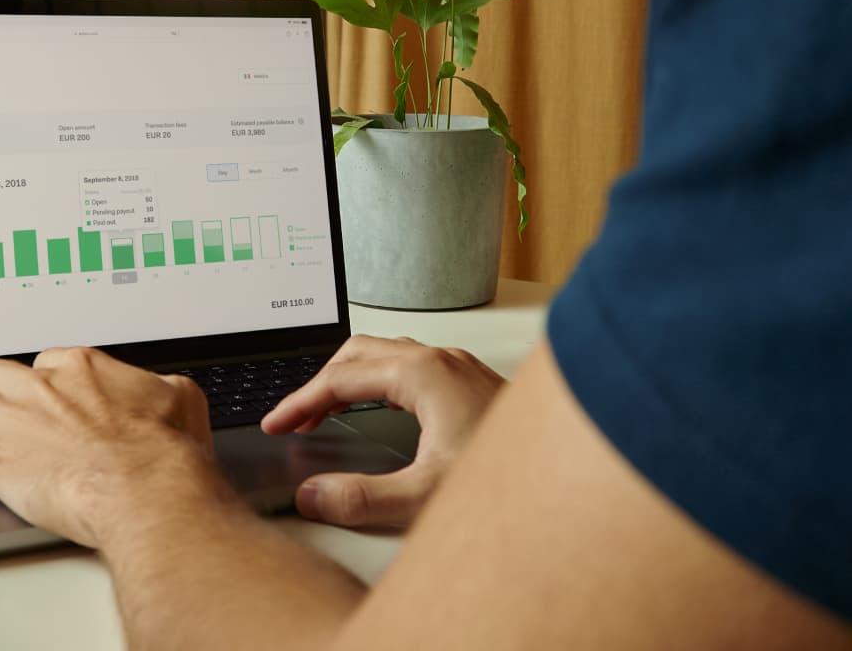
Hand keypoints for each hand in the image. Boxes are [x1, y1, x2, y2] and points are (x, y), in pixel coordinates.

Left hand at [0, 346, 237, 548]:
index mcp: (80, 366)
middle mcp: (39, 386)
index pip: (47, 364)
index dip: (46, 386)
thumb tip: (163, 387)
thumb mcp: (181, 399)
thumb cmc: (163, 454)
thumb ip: (161, 386)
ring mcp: (9, 421)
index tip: (50, 404)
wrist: (144, 491)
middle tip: (4, 413)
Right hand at [262, 335, 504, 527]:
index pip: (340, 378)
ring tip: (326, 412)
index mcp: (422, 373)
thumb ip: (364, 498)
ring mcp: (460, 367)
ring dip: (350, 380)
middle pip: (359, 353)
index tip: (276, 425)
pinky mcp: (473, 383)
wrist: (575, 469)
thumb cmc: (516, 478)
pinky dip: (377, 384)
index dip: (300, 402)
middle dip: (320, 383)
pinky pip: (409, 366)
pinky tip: (382, 411)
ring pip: (386, 356)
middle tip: (295, 419)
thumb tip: (315, 495)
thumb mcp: (427, 495)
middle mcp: (441, 360)